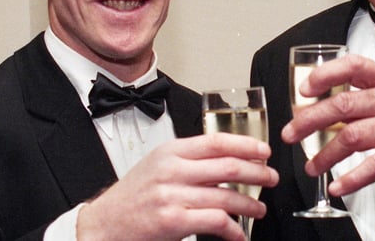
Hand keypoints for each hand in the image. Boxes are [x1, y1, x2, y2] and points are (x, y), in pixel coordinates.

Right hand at [77, 133, 278, 240]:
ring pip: (225, 195)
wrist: (104, 224)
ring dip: (249, 204)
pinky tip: (238, 234)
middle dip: (256, 172)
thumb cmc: (133, 196)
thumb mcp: (158, 165)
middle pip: (227, 166)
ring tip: (259, 209)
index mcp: (171, 151)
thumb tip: (228, 159)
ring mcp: (172, 196)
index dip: (246, 145)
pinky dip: (232, 229)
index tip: (264, 151)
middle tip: (271, 178)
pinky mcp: (172, 221)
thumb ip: (189, 160)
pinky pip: (214, 222)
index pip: (217, 141)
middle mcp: (172, 170)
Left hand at [281, 54, 374, 196]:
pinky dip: (351, 178)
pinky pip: (372, 167)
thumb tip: (321, 103)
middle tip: (290, 133)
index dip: (325, 75)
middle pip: (344, 105)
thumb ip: (364, 95)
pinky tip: (337, 185)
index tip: (305, 90)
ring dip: (325, 154)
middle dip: (310, 120)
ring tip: (311, 165)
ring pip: (351, 136)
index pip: (353, 66)